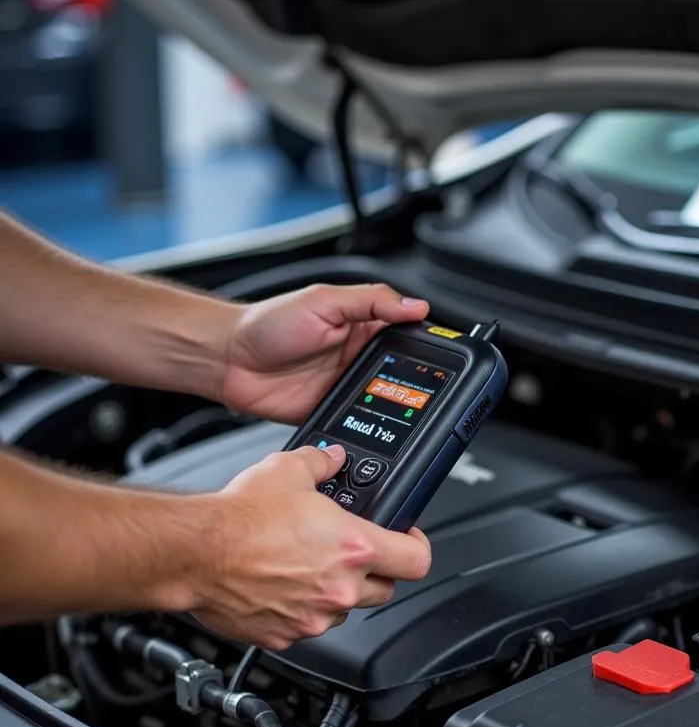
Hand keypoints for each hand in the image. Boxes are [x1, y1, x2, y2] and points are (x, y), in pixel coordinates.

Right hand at [192, 444, 430, 649]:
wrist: (194, 552)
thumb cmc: (238, 517)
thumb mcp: (288, 470)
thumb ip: (321, 463)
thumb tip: (332, 459)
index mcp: (354, 548)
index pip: (417, 561)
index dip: (417, 548)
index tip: (409, 540)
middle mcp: (340, 588)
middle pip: (385, 589)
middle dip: (376, 571)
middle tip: (356, 553)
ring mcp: (314, 616)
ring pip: (346, 610)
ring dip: (338, 592)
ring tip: (310, 567)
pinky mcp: (285, 635)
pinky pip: (308, 625)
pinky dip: (302, 609)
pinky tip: (282, 586)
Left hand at [221, 283, 429, 422]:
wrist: (229, 361)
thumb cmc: (267, 324)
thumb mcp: (324, 300)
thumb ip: (371, 301)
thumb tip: (416, 305)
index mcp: (361, 325)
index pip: (405, 332)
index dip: (425, 342)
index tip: (441, 352)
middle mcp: (358, 356)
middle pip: (402, 371)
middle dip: (413, 381)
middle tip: (423, 386)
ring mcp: (347, 386)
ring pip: (385, 401)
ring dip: (393, 405)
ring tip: (403, 408)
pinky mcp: (334, 412)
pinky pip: (360, 422)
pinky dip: (369, 426)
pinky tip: (376, 425)